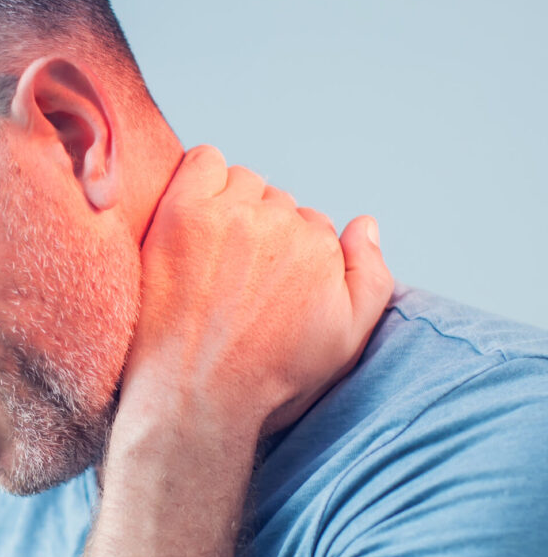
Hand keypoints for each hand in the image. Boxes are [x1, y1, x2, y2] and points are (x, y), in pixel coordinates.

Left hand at [112, 146, 393, 457]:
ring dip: (232, 203)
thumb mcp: (345, 341)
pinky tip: (193, 212)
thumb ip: (371, 278)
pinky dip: (202, 175)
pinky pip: (202, 161)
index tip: (263, 285)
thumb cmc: (269, 377)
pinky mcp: (184, 211)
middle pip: (277, 202)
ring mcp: (230, 214)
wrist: (194, 395)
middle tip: (235, 273)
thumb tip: (366, 222)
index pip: (311, 225)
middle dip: (263, 229)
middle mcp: (281, 224)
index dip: (289, 254)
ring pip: (242, 181)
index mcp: (321, 248)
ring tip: (212, 251)